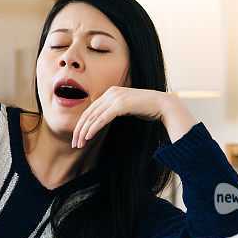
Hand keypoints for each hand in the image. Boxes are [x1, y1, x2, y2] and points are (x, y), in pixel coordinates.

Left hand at [72, 87, 196, 146]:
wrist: (163, 105)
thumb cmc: (146, 109)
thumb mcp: (126, 109)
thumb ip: (114, 111)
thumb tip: (102, 120)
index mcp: (110, 93)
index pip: (90, 110)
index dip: (81, 125)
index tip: (77, 138)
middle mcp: (110, 93)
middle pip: (88, 113)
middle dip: (79, 130)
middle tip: (75, 144)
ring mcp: (115, 97)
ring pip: (93, 117)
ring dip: (84, 132)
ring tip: (79, 144)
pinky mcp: (121, 104)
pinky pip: (102, 118)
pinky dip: (94, 128)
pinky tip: (88, 137)